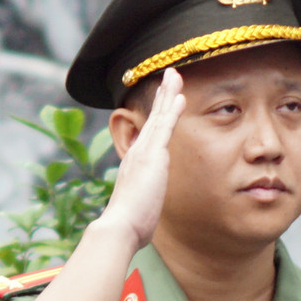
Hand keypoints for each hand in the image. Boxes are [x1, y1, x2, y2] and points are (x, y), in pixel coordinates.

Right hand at [102, 68, 184, 249]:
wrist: (121, 226)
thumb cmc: (130, 223)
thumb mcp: (140, 207)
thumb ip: (145, 201)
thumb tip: (145, 214)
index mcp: (135, 162)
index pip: (150, 132)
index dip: (158, 113)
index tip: (165, 98)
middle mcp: (137, 152)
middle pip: (153, 117)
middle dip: (162, 94)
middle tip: (170, 74)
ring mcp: (143, 152)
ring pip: (158, 116)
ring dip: (167, 93)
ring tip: (175, 74)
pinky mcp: (152, 155)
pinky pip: (164, 127)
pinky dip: (171, 109)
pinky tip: (179, 95)